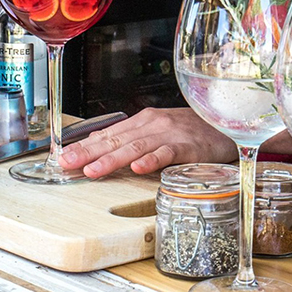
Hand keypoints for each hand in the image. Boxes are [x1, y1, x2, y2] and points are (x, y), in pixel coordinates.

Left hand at [59, 108, 236, 177]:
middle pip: (116, 139)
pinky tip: (139, 168)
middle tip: (68, 163)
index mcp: (143, 121)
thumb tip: (97, 145)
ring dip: (113, 158)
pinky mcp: (189, 147)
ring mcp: (171, 135)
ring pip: (136, 147)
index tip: (63, 157)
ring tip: (93, 170)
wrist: (228, 124)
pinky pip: (168, 153)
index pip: (108, 134)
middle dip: (89, 152)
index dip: (84, 146)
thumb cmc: (192, 132)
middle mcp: (154, 125)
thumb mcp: (158, 132)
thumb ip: (130, 139)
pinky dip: (153, 160)